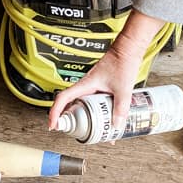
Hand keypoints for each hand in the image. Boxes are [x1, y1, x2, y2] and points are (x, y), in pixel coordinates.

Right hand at [48, 10, 164, 130]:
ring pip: (83, 106)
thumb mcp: (123, 88)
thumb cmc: (122, 62)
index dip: (55, 112)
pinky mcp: (101, 89)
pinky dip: (97, 114)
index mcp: (85, 84)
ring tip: (92, 131)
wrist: (128, 50)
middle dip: (69, 120)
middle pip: (70, 105)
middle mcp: (86, 87)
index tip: (53, 124)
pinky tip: (107, 121)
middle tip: (73, 132)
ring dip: (84, 118)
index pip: (63, 98)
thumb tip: (117, 125)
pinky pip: (94, 104)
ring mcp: (93, 88)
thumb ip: (121, 107)